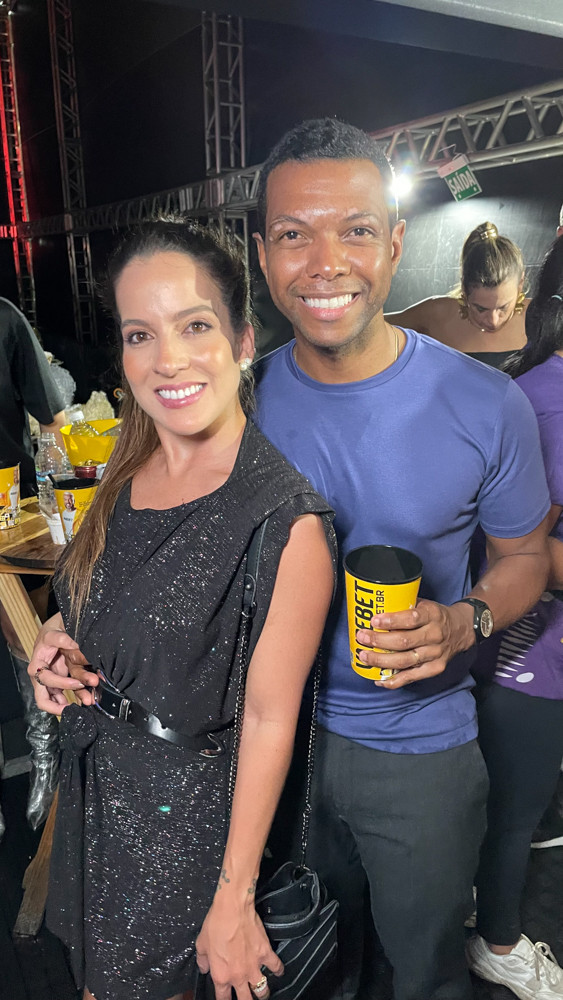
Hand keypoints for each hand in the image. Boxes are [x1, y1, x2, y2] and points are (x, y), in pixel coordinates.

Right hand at [27, 613, 96, 712]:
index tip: (77, 682)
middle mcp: (43, 675)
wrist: (58, 628)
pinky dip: (77, 696)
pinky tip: (88, 697)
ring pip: (58, 698)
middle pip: (43, 698)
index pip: (45, 679)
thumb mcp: (54, 630)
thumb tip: (74, 644)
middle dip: (57, 707)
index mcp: (37, 664)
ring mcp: (53, 679)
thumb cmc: (53, 629)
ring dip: (72, 702)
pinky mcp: (62, 679)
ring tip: (88, 701)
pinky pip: (68, 692)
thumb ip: (61, 637)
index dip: (61, 683)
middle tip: (72, 710)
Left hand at [196, 895, 282, 999]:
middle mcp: (238, 975)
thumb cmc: (216, 924)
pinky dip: (278, 970)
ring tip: (261, 992)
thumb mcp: (201, 944)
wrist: (232, 909)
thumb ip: (202, 961)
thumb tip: (204, 967)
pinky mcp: (265, 953)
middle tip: (246, 997)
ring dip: (262, 992)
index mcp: (221, 975)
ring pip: (262, 990)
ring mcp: (254, 966)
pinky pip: (276, 967)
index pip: (223, 999)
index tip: (227, 999)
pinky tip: (278, 972)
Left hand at [355, 599, 473, 688]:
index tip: (374, 620)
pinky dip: (394, 680)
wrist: (461, 630)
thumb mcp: (424, 604)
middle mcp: (435, 635)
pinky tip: (379, 679)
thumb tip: (375, 606)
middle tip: (362, 638)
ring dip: (382, 660)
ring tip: (365, 656)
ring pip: (405, 661)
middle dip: (379, 641)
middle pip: (404, 641)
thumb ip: (404, 605)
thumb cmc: (435, 616)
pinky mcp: (435, 669)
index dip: (391, 620)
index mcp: (432, 615)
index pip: (411, 618)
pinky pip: (412, 677)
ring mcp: (435, 654)